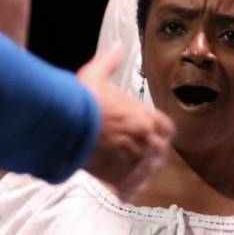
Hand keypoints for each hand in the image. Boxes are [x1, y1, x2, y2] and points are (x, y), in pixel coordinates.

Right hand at [76, 46, 171, 198]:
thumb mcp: (95, 74)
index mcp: (145, 117)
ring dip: (141, 170)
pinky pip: (131, 188)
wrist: (65, 125)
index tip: (154, 132)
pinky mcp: (118, 177)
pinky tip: (122, 189)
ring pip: (147, 171)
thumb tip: (117, 45)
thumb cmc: (82, 100)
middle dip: (153, 151)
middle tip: (141, 153)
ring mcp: (132, 161)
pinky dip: (128, 188)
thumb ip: (110, 62)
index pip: (167, 127)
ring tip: (131, 171)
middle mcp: (144, 140)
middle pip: (161, 151)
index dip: (162, 131)